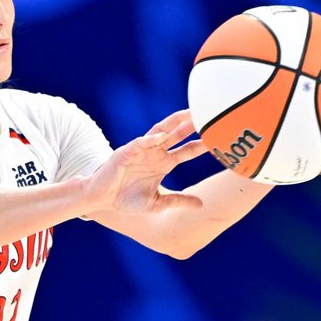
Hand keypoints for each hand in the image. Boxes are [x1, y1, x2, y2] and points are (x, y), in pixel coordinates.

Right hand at [83, 109, 207, 213]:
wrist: (102, 200)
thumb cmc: (126, 199)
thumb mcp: (157, 204)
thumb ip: (178, 201)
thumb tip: (201, 205)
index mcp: (163, 163)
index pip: (186, 150)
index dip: (200, 145)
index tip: (218, 140)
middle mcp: (154, 153)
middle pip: (176, 134)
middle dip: (191, 125)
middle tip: (208, 115)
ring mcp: (141, 150)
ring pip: (160, 131)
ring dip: (174, 123)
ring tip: (187, 115)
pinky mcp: (126, 153)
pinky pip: (140, 142)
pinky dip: (150, 139)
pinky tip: (162, 136)